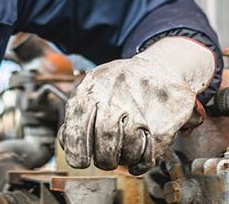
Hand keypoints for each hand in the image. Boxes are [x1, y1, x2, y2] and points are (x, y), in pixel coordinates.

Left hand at [57, 38, 213, 174]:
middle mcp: (113, 103)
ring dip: (127, 156)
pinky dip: (143, 160)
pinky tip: (142, 147)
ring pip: (127, 157)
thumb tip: (67, 143)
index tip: (83, 158)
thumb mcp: (93, 86)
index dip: (78, 156)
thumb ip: (77, 114)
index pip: (76, 142)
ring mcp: (139, 115)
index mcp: (90, 93)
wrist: (161, 67)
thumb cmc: (121, 81)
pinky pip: (147, 158)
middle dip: (106, 160)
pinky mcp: (161, 127)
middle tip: (109, 153)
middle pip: (104, 155)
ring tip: (128, 140)